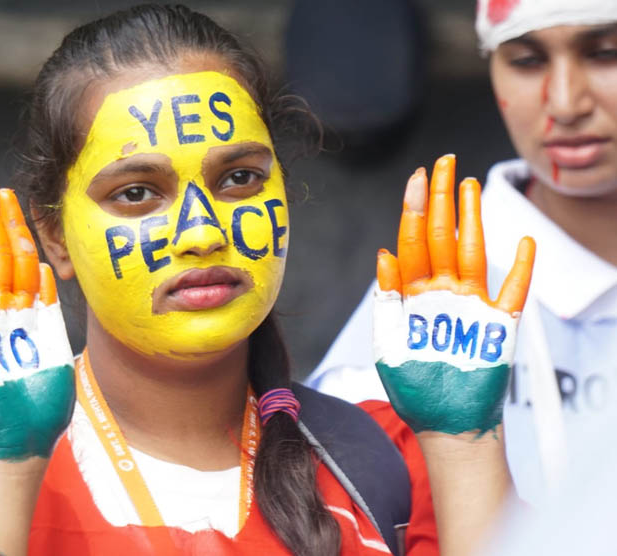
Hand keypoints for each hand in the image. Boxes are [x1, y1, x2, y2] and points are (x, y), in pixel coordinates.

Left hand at [373, 155, 534, 434]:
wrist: (444, 425)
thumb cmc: (414, 387)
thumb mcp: (388, 344)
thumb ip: (386, 299)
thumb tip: (382, 253)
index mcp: (412, 295)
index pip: (412, 242)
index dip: (413, 210)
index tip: (417, 177)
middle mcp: (441, 293)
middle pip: (441, 237)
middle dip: (440, 199)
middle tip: (444, 162)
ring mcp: (471, 306)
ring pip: (472, 252)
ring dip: (473, 218)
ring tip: (470, 185)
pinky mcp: (498, 327)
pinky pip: (512, 292)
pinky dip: (519, 269)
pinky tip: (523, 242)